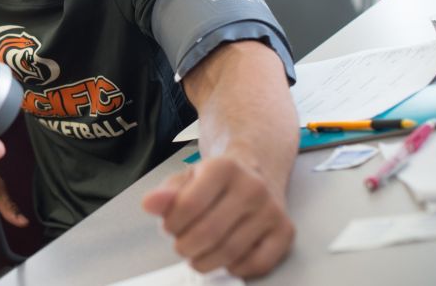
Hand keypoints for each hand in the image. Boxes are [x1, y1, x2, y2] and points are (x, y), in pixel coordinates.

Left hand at [141, 156, 293, 277]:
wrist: (256, 172)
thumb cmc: (216, 180)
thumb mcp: (187, 177)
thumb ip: (167, 193)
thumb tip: (150, 204)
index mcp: (224, 168)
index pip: (190, 205)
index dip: (172, 224)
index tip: (168, 228)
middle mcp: (252, 187)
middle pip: (209, 233)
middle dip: (186, 246)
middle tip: (181, 245)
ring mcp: (271, 210)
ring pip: (231, 252)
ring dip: (205, 261)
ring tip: (196, 254)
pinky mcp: (285, 231)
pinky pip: (258, 264)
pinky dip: (235, 268)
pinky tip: (224, 259)